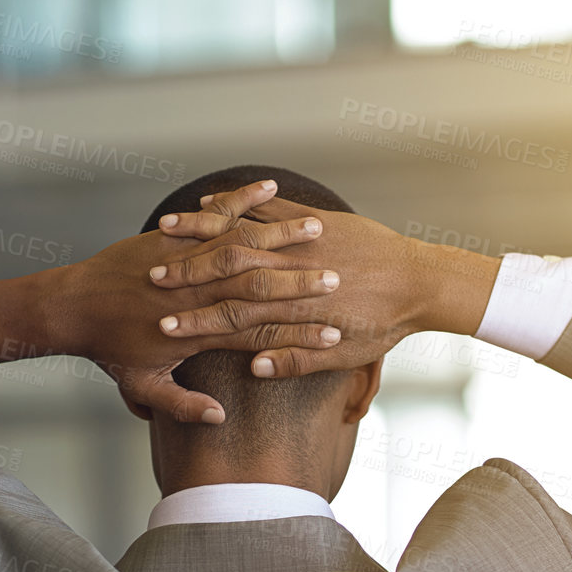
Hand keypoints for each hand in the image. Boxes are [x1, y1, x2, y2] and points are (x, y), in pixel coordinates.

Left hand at [0, 180, 343, 423]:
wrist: (69, 306)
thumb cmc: (108, 350)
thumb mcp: (143, 387)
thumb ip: (182, 404)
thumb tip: (219, 417)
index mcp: (195, 333)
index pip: (257, 334)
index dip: (299, 336)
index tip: (335, 335)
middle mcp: (193, 294)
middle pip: (257, 285)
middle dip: (301, 282)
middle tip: (339, 279)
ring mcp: (182, 260)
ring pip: (240, 244)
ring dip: (282, 235)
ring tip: (319, 229)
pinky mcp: (171, 234)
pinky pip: (212, 213)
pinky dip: (241, 199)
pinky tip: (270, 188)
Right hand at [148, 196, 499, 378]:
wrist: (422, 282)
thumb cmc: (384, 326)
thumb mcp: (343, 355)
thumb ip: (297, 361)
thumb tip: (255, 369)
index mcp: (296, 310)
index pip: (233, 319)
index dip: (195, 323)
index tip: (161, 327)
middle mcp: (293, 272)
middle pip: (226, 272)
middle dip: (185, 273)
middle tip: (150, 278)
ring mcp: (301, 241)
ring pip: (241, 234)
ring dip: (200, 231)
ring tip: (164, 230)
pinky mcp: (311, 219)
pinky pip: (264, 208)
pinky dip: (233, 205)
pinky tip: (204, 203)